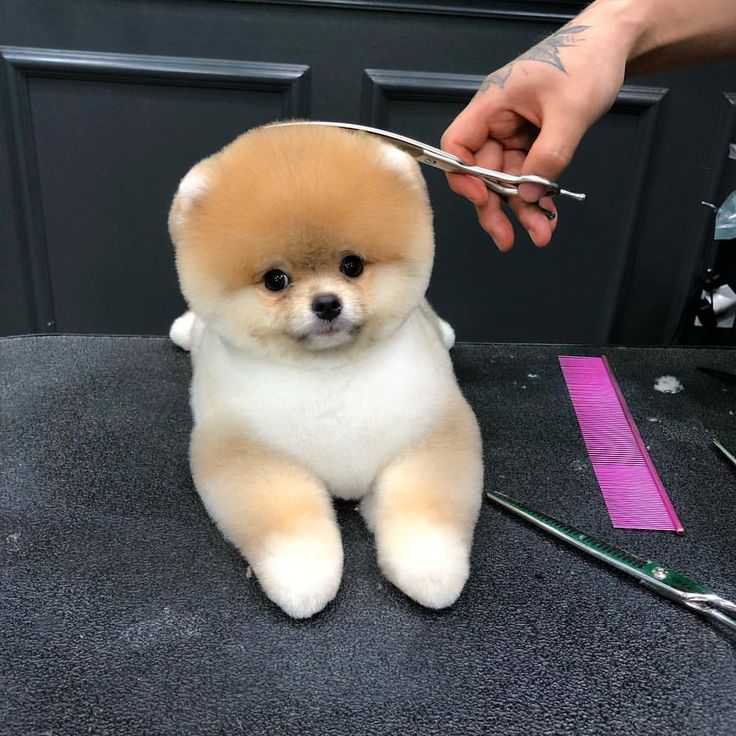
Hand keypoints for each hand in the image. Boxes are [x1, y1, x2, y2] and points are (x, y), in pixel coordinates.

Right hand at [441, 20, 628, 249]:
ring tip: (540, 234)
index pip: (458, 145)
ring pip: (508, 181)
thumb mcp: (570, 111)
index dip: (463, 176)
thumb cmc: (587, 61)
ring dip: (522, 210)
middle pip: (483, 173)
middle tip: (506, 238)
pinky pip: (529, 176)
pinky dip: (538, 197)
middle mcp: (498, 122)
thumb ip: (548, 156)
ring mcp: (515, 134)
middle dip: (495, 207)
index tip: (482, 199)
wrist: (614, 45)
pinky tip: (547, 216)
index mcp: (493, 104)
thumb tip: (530, 195)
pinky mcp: (533, 143)